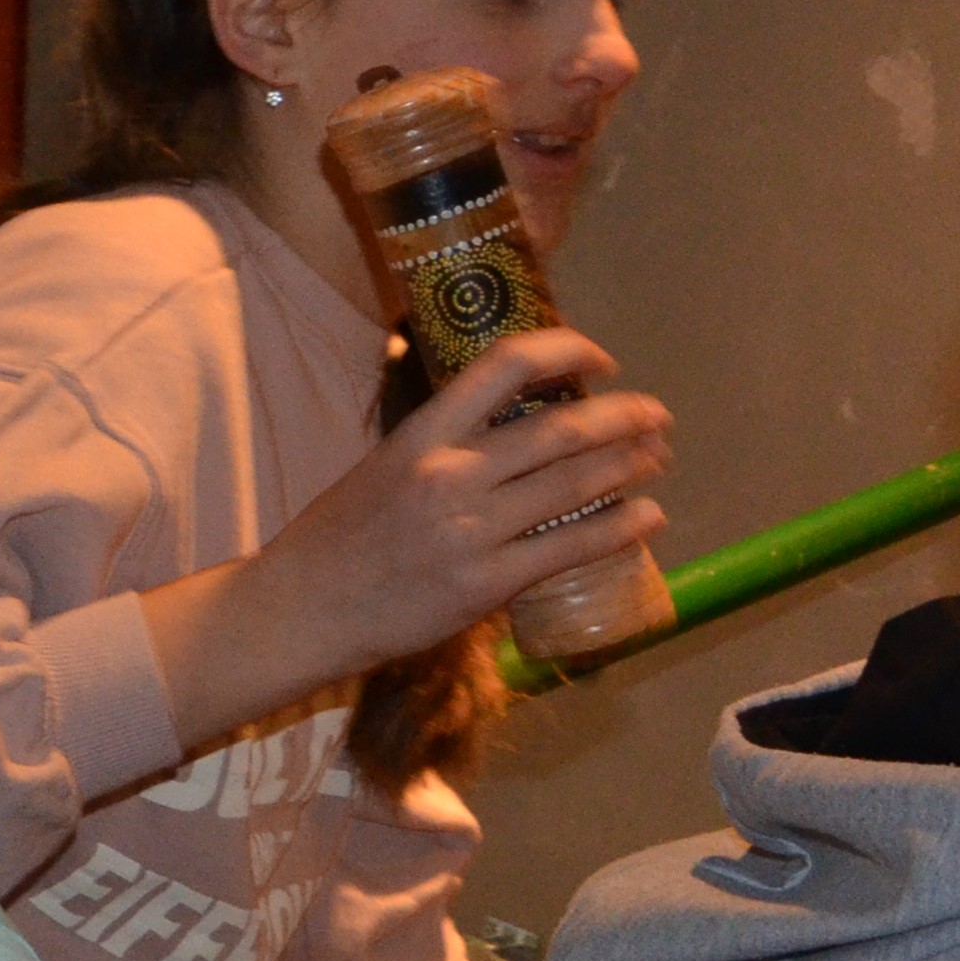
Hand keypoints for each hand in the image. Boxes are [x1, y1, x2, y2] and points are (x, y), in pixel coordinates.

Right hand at [139, 330, 671, 745]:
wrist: (300, 609)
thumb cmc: (336, 539)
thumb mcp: (382, 467)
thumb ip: (441, 447)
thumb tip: (505, 430)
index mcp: (421, 435)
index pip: (504, 366)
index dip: (565, 351)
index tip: (600, 359)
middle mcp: (449, 474)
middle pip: (558, 430)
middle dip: (622, 418)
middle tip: (656, 416)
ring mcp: (470, 531)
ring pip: (574, 486)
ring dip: (630, 468)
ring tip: (658, 459)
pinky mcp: (485, 584)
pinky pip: (570, 549)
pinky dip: (620, 530)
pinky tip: (648, 519)